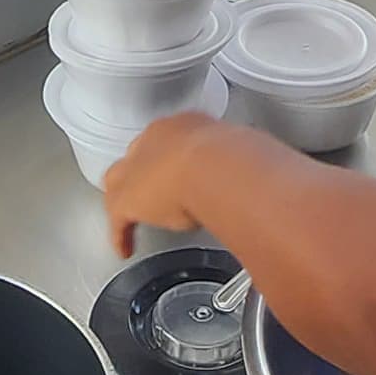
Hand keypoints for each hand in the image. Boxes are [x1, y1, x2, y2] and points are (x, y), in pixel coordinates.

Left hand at [98, 112, 265, 254]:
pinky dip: (121, 235)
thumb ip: (239, 168)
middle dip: (142, 173)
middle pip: (138, 157)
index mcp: (182, 126)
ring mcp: (136, 167)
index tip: (181, 172)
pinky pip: (118, 219)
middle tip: (154, 195)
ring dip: (128, 197)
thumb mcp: (240, 157)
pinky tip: (125, 248)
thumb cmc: (235, 157)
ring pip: (119, 181)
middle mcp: (154, 140)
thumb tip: (257, 183)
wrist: (214, 162)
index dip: (172, 158)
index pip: (168, 140)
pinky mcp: (126, 198)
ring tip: (133, 219)